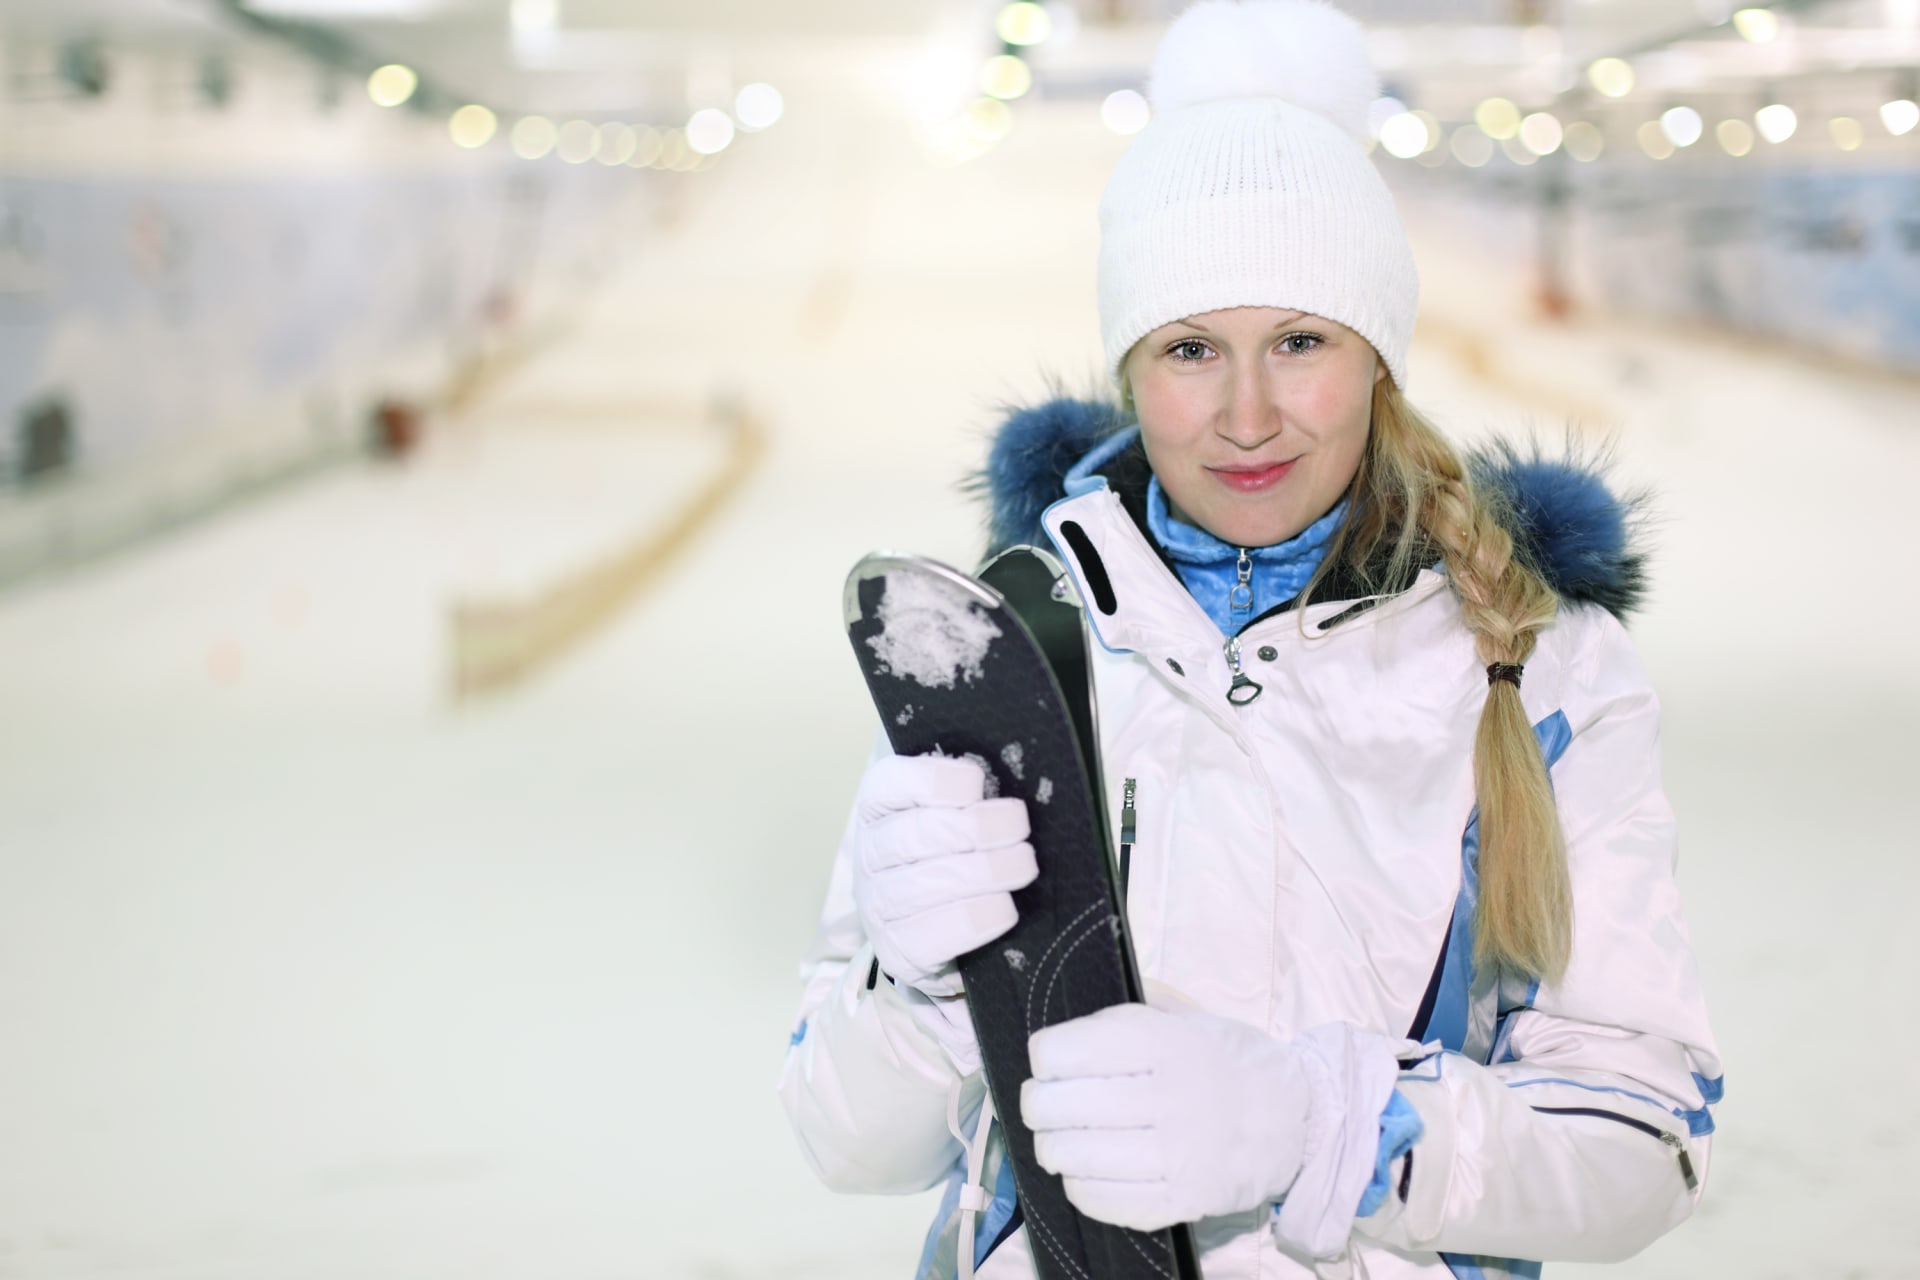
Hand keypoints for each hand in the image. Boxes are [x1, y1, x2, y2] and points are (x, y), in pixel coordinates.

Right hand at [851, 754, 1036, 994]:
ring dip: (981, 872)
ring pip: (922, 885)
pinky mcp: (896, 950)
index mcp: (879, 808)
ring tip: (1023, 864)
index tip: (977, 782)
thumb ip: (973, 796)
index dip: (932, 782)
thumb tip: (1015, 784)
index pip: (889, 786)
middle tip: (1018, 826)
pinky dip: (972, 920)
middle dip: (974, 828)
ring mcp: (877, 905)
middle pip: (913, 836)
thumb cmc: (954, 853)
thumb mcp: (957, 812)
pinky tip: (1004, 908)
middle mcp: (869, 855)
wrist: (937, 924)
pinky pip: (929, 936)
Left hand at [1022, 1003, 1310, 1231]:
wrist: (1297, 1119)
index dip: (1043, 1056)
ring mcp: (1175, 1156)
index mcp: (1162, 1043)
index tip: (1049, 1061)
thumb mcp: (1188, 1018)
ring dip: (1053, 1148)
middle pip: (1057, 1107)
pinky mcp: (1181, 1201)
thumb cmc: (1230, 1062)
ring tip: (1060, 1140)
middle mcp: (1166, 1098)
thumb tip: (1072, 1013)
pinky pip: (1102, 1200)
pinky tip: (1086, 1171)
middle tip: (1044, 1105)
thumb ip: (1131, 1012)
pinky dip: (1080, 1186)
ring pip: (1073, 1157)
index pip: (1060, 1052)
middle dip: (1038, 1106)